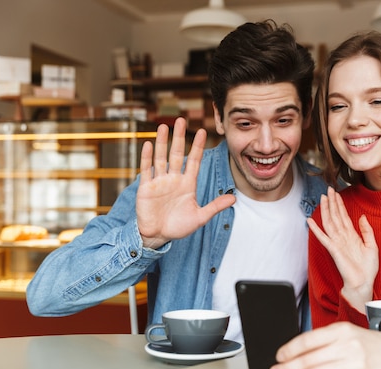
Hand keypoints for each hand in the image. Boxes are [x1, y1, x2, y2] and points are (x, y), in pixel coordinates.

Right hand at [136, 118, 235, 248]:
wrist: (158, 236)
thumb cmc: (178, 227)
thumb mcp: (200, 217)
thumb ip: (215, 206)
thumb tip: (234, 198)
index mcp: (187, 184)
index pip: (194, 161)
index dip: (197, 146)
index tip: (202, 131)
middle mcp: (174, 179)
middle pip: (176, 153)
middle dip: (179, 137)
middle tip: (180, 119)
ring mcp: (159, 182)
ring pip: (161, 157)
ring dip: (162, 142)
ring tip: (163, 126)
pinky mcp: (146, 187)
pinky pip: (146, 169)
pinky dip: (147, 157)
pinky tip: (149, 144)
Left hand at [267, 322, 380, 368]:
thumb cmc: (366, 342)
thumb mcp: (345, 332)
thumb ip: (323, 339)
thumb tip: (294, 351)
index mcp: (341, 330)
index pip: (308, 340)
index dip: (289, 349)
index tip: (279, 356)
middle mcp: (347, 346)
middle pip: (309, 359)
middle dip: (288, 367)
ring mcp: (354, 364)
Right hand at [307, 187, 378, 311]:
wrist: (364, 283)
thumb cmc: (368, 268)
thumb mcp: (372, 246)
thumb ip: (367, 231)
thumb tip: (362, 217)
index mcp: (352, 236)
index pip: (344, 216)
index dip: (340, 204)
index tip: (337, 193)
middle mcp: (343, 237)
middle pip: (336, 216)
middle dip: (332, 203)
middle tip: (329, 189)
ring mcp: (337, 243)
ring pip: (329, 223)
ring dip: (326, 210)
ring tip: (323, 198)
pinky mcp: (334, 250)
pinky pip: (323, 237)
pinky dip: (316, 229)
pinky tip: (310, 221)